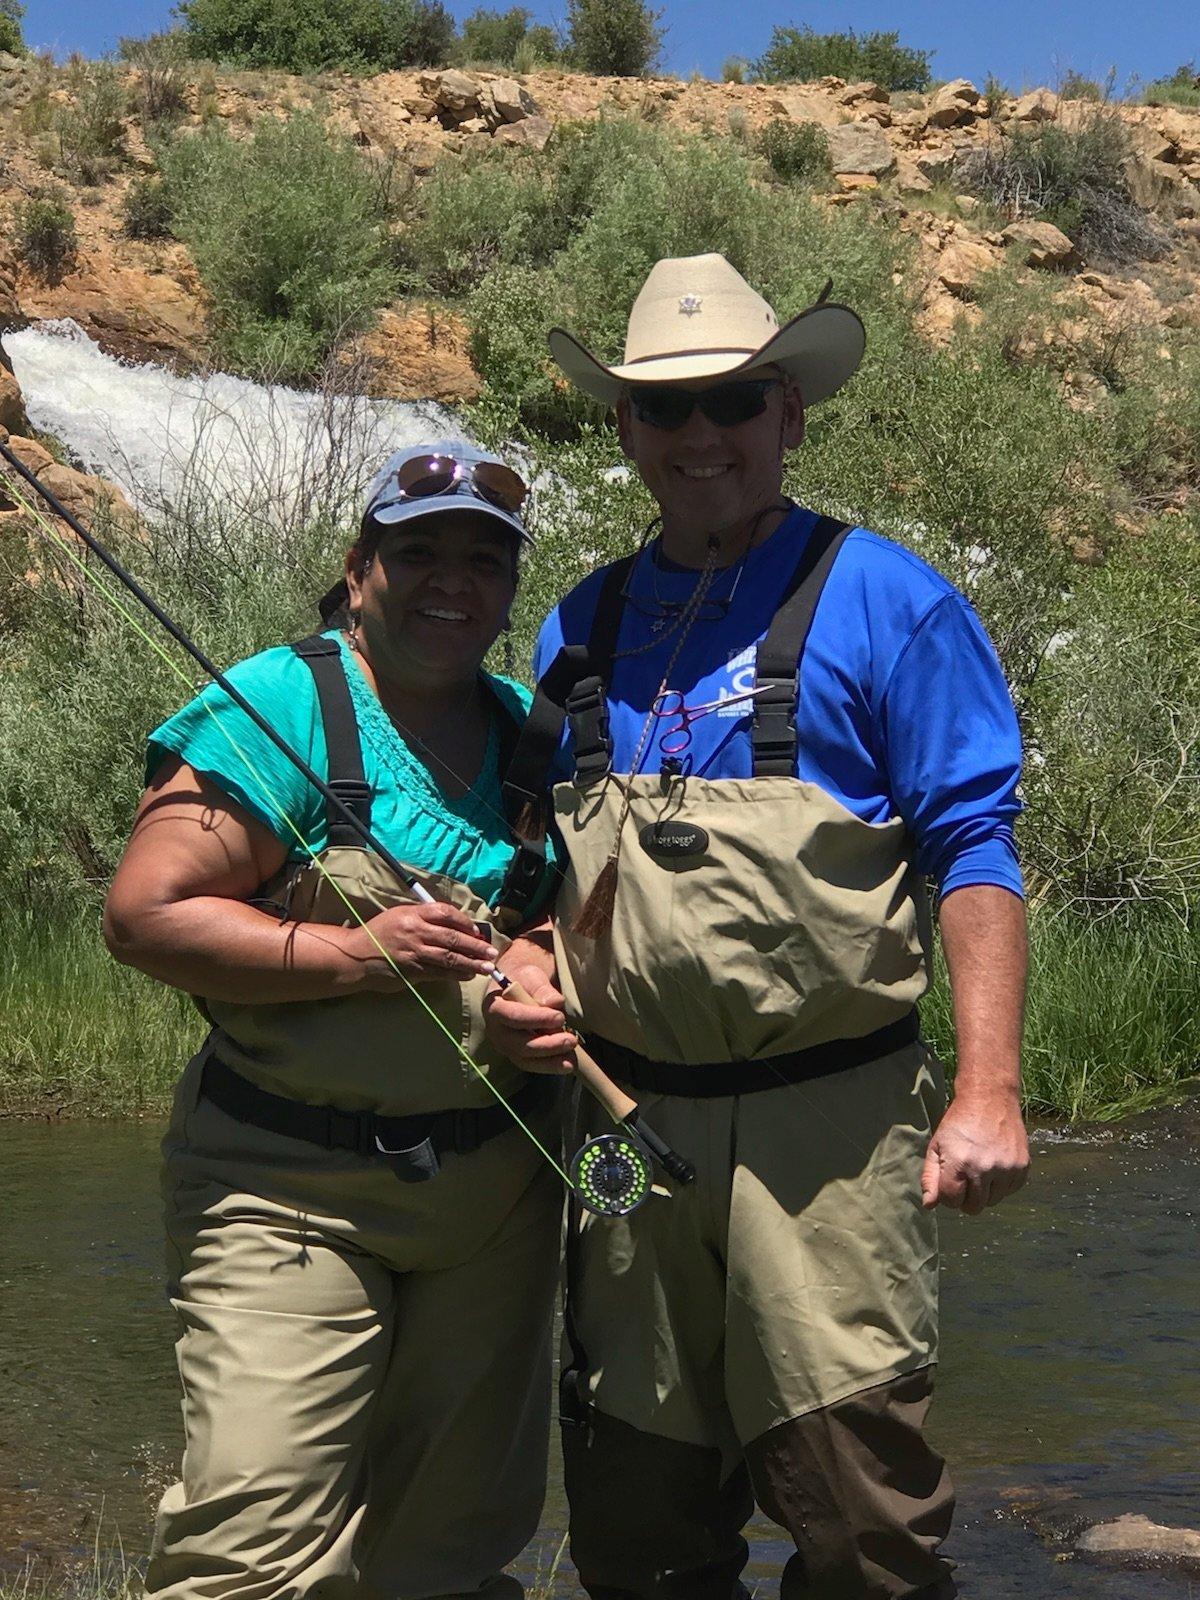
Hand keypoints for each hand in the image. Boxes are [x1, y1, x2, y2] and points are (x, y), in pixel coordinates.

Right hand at [347, 902, 498, 987]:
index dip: (464, 921)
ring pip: (449, 957)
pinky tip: (468, 975)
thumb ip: (424, 917)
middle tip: (491, 952)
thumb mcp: (399, 916)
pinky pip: (439, 972)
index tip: (477, 930)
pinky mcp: (411, 971)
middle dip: (476, 945)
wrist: (356, 956)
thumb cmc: (380, 933)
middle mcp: (415, 931)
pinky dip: (456, 974)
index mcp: (412, 913)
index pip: (445, 913)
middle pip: (453, 937)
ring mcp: (414, 952)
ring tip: (486, 967)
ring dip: (471, 962)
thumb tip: (455, 925)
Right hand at [484, 964, 577, 1074]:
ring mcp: (505, 1045)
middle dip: (546, 1045)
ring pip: (525, 1059)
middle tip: (571, 1040)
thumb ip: (541, 988)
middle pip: (518, 1044)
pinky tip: (567, 1064)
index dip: (535, 1019)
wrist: (522, 986)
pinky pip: (531, 1065)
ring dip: (550, 1061)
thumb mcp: (532, 976)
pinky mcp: (517, 1054)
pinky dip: (550, 1066)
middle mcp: (496, 1030)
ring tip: (571, 1057)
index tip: (558, 1017)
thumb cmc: (525, 978)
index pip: (512, 1016)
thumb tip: (554, 1002)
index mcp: (494, 1007)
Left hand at [921, 1090, 1029, 1213]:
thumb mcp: (937, 1145)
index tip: (949, 1183)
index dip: (948, 1196)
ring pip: (993, 1202)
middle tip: (964, 1179)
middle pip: (974, 1207)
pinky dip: (1001, 1185)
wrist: (990, 1098)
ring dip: (984, 1192)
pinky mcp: (1023, 1166)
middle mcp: (985, 1168)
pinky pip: (1010, 1191)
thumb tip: (930, 1205)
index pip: (952, 1201)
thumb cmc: (958, 1123)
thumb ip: (931, 1177)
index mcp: (960, 1162)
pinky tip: (994, 1166)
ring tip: (979, 1169)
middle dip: (966, 1198)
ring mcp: (1007, 1168)